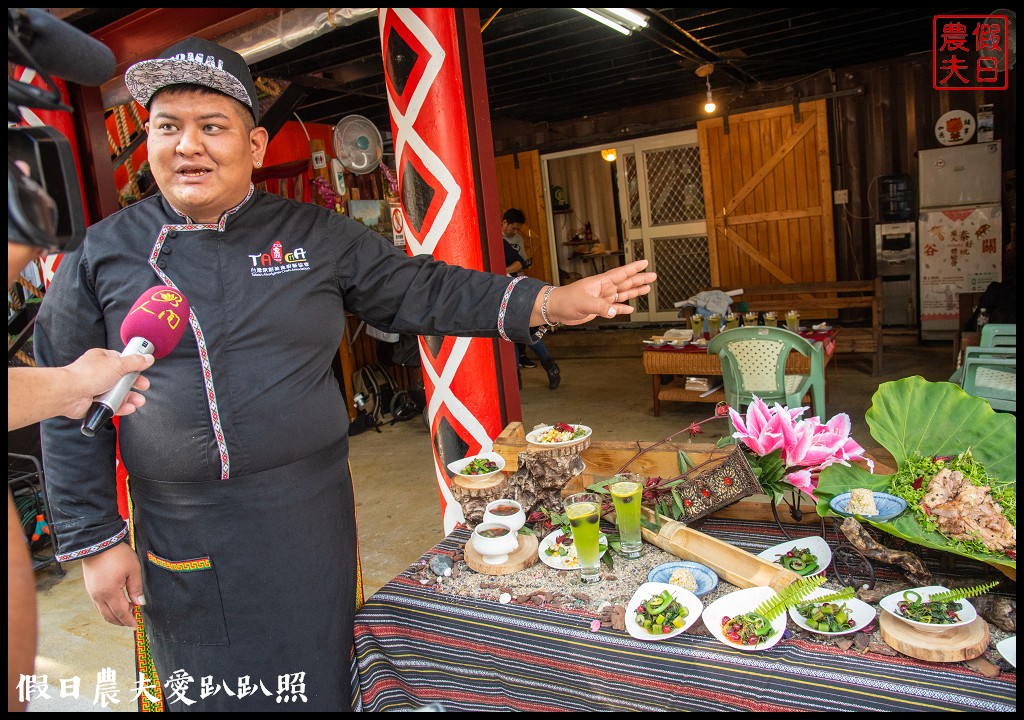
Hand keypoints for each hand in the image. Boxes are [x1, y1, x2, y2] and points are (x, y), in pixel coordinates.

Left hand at [61, 348, 153, 418]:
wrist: (69, 393)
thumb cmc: (86, 375)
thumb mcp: (117, 364)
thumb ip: (135, 362)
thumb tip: (148, 358)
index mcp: (102, 359)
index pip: (122, 360)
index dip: (134, 366)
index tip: (143, 370)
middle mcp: (99, 373)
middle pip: (122, 379)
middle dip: (134, 385)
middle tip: (143, 386)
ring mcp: (96, 388)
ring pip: (118, 393)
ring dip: (130, 398)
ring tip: (138, 401)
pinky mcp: (95, 402)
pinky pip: (111, 405)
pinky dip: (121, 407)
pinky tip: (128, 408)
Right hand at [82, 543, 144, 627]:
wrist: (97, 543)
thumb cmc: (117, 554)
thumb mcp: (133, 569)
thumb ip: (136, 588)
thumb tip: (139, 603)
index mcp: (110, 592)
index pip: (121, 613)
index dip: (128, 621)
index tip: (135, 625)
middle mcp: (98, 595)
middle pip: (109, 616)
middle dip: (121, 621)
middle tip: (131, 621)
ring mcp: (92, 592)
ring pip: (102, 612)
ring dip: (113, 616)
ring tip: (125, 613)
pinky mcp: (89, 587)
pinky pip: (97, 604)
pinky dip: (106, 609)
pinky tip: (114, 604)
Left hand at [534, 259, 655, 325]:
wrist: (556, 309)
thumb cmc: (566, 300)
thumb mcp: (583, 302)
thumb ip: (599, 307)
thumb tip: (612, 311)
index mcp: (601, 283)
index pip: (621, 273)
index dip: (633, 268)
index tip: (644, 262)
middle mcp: (603, 289)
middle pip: (625, 282)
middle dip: (639, 279)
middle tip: (652, 276)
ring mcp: (602, 298)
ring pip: (622, 294)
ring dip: (634, 292)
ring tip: (647, 288)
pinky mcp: (598, 308)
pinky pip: (614, 308)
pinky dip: (622, 308)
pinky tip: (630, 308)